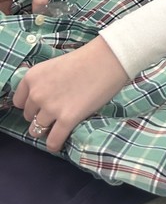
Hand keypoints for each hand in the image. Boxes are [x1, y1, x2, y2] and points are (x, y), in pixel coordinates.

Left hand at [14, 36, 129, 151]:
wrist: (109, 59)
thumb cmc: (87, 59)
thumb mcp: (56, 66)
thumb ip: (44, 82)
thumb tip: (42, 100)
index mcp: (32, 77)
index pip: (19, 101)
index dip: (31, 104)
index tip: (40, 105)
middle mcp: (37, 93)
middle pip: (29, 116)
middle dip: (40, 116)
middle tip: (56, 113)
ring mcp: (51, 108)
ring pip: (37, 130)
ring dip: (47, 130)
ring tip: (57, 128)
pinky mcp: (67, 119)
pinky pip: (53, 141)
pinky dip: (54, 144)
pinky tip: (59, 144)